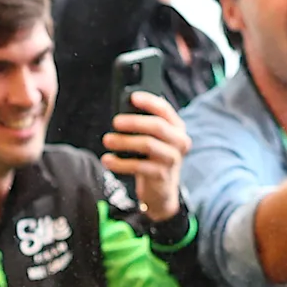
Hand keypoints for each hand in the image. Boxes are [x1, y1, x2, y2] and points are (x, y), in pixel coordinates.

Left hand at [103, 90, 191, 225]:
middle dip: (134, 122)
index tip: (132, 97)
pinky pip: (139, 166)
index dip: (149, 101)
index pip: (165, 110)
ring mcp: (172, 159)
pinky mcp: (162, 175)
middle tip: (115, 122)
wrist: (161, 189)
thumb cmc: (153, 156)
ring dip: (124, 141)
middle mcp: (179, 141)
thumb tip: (121, 116)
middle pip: (157, 126)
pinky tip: (108, 160)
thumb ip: (144, 125)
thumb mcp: (153, 139)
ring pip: (148, 144)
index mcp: (177, 127)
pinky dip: (120, 163)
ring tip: (107, 140)